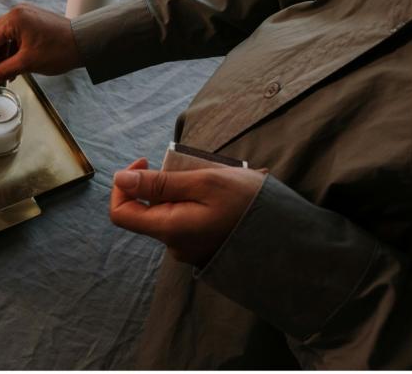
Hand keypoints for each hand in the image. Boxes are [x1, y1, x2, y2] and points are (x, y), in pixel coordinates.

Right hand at [0, 4, 82, 88]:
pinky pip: (14, 37)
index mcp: (14, 19)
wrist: (86, 43)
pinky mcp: (32, 21)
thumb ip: (1, 72)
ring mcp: (25, 16)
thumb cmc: (60, 50)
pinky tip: (12, 68)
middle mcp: (17, 13)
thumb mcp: (27, 63)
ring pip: (3, 38)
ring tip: (1, 76)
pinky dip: (10, 52)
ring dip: (0, 57)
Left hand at [109, 158, 265, 266]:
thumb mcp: (203, 182)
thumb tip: (120, 180)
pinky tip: (219, 195)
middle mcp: (174, 245)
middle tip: (189, 167)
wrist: (291, 237)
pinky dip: (194, 203)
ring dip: (180, 192)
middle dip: (161, 184)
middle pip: (147, 211)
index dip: (123, 186)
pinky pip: (186, 221)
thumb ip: (159, 183)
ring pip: (169, 213)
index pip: (121, 214)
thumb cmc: (249, 204)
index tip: (144, 162)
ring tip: (212, 180)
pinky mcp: (203, 248)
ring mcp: (189, 249)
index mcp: (170, 230)